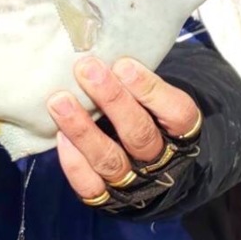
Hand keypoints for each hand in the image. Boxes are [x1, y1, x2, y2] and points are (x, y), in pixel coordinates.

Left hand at [47, 57, 199, 204]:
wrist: (152, 170)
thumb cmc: (146, 116)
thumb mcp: (154, 97)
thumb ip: (136, 80)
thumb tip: (101, 40)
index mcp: (181, 132)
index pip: (176, 113)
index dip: (151, 90)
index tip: (123, 64)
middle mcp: (160, 160)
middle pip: (139, 134)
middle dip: (111, 100)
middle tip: (86, 70)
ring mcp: (133, 182)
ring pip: (111, 159)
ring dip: (83, 129)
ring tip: (59, 100)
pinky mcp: (107, 198)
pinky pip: (90, 186)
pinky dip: (74, 162)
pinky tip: (60, 136)